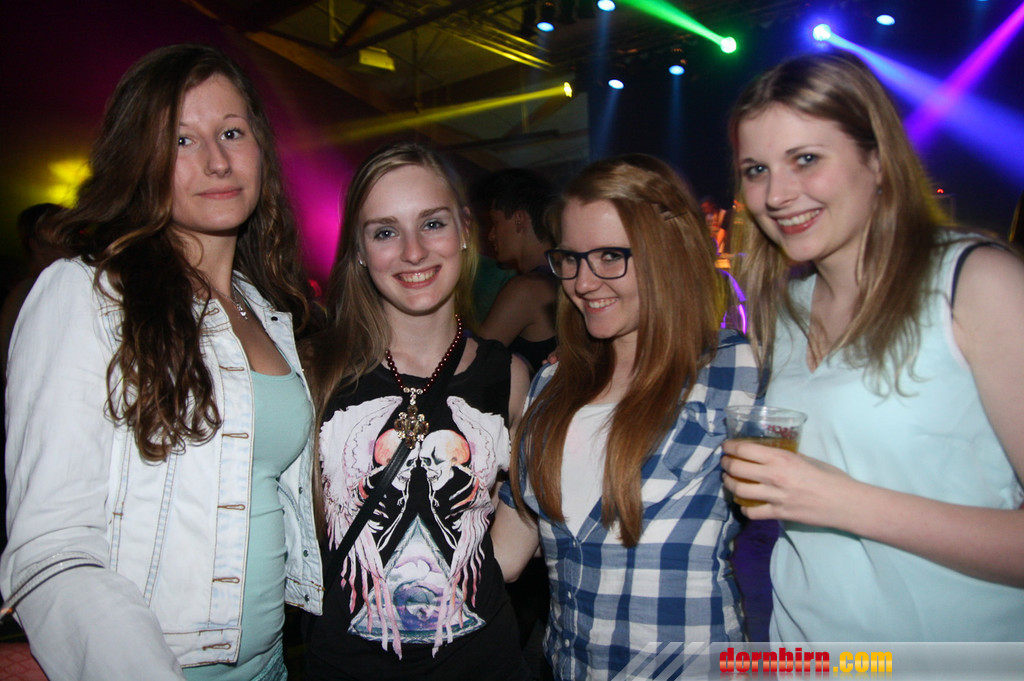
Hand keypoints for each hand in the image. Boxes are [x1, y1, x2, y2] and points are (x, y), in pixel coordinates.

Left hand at [721, 438, 860, 529]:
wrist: (845, 503)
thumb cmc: (830, 477)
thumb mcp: (806, 459)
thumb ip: (785, 457)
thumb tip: (767, 456)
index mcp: (781, 458)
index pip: (745, 449)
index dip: (730, 447)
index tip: (727, 447)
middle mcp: (774, 476)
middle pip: (736, 468)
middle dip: (726, 464)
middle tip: (725, 463)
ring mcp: (775, 496)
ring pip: (739, 489)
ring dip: (730, 484)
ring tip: (730, 481)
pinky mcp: (779, 514)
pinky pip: (752, 512)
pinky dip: (745, 508)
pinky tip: (746, 504)